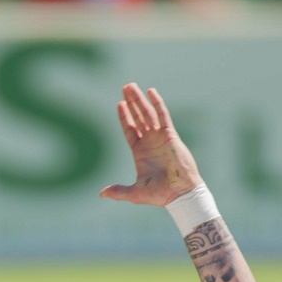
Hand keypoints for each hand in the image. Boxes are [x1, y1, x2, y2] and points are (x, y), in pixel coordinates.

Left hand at [100, 83, 202, 205]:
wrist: (180, 194)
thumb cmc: (160, 194)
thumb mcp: (134, 192)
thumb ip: (118, 191)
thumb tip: (101, 194)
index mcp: (140, 152)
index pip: (130, 130)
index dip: (124, 117)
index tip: (120, 104)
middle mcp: (150, 142)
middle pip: (138, 117)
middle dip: (131, 102)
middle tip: (125, 87)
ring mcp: (160, 137)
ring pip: (148, 113)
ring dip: (139, 99)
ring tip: (131, 86)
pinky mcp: (170, 135)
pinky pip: (163, 116)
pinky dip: (157, 103)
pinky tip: (151, 92)